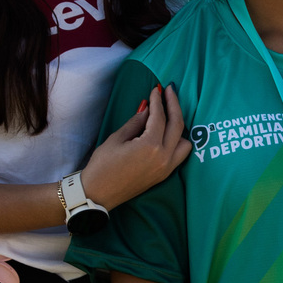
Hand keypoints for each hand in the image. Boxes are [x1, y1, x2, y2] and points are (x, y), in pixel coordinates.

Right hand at [79, 85, 190, 209]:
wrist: (98, 193)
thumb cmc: (102, 165)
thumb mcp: (117, 138)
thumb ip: (136, 122)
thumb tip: (148, 107)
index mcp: (150, 147)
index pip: (160, 117)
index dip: (158, 100)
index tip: (156, 89)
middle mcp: (164, 158)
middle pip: (178, 125)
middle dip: (173, 105)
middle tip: (168, 90)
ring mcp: (166, 168)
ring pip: (185, 142)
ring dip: (179, 126)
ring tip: (168, 114)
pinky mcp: (164, 175)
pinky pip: (179, 155)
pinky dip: (178, 141)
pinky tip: (168, 132)